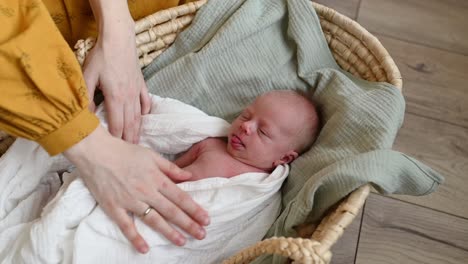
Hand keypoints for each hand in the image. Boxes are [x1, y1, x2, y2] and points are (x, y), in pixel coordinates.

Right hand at [64, 125, 209, 252]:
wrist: (96, 152)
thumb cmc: (124, 152)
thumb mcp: (152, 155)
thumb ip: (171, 168)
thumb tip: (189, 175)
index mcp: (157, 178)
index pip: (180, 197)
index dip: (194, 209)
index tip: (205, 219)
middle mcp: (146, 191)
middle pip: (171, 211)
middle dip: (188, 224)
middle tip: (201, 235)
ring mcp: (130, 201)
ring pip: (154, 220)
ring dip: (169, 232)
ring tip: (182, 242)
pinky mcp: (114, 207)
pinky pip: (126, 226)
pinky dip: (135, 238)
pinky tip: (144, 249)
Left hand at [82, 17, 150, 143]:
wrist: (119, 39)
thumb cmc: (101, 57)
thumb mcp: (87, 76)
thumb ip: (85, 98)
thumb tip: (82, 117)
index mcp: (115, 98)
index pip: (117, 125)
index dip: (115, 139)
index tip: (114, 150)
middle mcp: (129, 98)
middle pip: (130, 124)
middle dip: (129, 140)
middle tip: (128, 154)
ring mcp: (137, 91)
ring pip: (139, 116)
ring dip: (138, 131)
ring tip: (137, 143)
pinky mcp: (141, 84)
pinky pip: (146, 102)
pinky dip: (145, 112)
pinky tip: (144, 118)